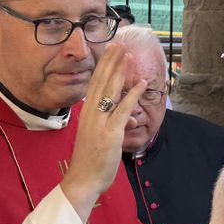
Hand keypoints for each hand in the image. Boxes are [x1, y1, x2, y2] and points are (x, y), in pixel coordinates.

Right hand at [59, 43, 146, 212]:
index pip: (95, 83)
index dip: (103, 66)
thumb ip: (106, 122)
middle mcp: (91, 113)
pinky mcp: (110, 133)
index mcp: (86, 113)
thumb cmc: (89, 161)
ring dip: (120, 71)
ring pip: (111, 91)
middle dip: (111, 61)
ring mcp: (100, 122)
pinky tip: (141, 82)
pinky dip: (133, 95)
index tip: (109, 51)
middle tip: (118, 44)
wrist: (82, 180)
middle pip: (101, 82)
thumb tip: (121, 115)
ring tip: (128, 55)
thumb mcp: (94, 136)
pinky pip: (123, 109)